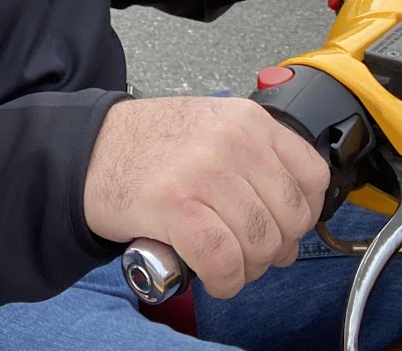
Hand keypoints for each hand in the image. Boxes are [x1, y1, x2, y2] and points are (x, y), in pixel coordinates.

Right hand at [83, 96, 329, 298]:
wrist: (88, 149)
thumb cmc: (149, 145)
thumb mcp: (214, 126)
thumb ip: (257, 156)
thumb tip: (295, 214)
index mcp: (248, 120)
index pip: (313, 175)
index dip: (304, 213)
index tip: (283, 225)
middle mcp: (232, 140)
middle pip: (291, 217)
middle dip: (276, 248)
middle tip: (250, 252)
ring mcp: (203, 172)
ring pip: (261, 243)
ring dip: (247, 268)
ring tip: (225, 263)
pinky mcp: (174, 205)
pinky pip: (223, 261)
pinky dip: (223, 280)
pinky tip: (210, 276)